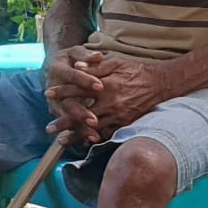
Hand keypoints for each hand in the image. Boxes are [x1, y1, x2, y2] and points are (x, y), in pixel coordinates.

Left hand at [44, 48, 165, 146]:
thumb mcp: (115, 63)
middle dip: (65, 122)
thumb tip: (75, 66)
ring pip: (93, 128)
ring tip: (61, 141)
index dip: (62, 91)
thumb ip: (94, 66)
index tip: (48, 94)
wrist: (159, 84)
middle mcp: (111, 102)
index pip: (79, 89)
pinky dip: (95, 139)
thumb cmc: (134, 71)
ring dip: (76, 135)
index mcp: (106, 85)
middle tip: (49, 128)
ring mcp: (119, 115)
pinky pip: (108, 134)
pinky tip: (83, 144)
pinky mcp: (125, 123)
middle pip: (83, 114)